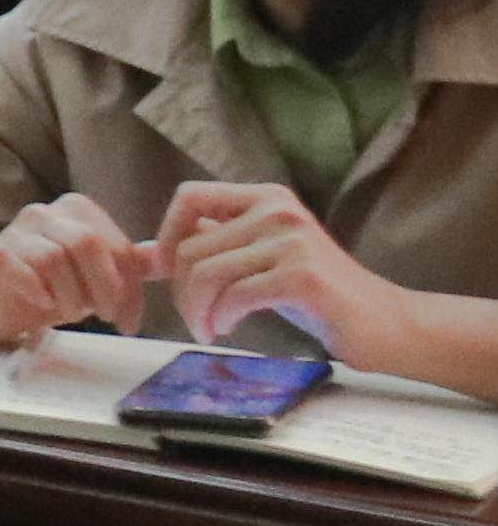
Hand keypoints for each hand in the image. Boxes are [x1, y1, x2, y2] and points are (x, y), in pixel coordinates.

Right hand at [0, 192, 151, 344]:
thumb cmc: (52, 287)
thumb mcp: (97, 276)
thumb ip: (131, 265)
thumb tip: (168, 259)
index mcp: (77, 210)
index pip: (116, 245)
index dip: (130, 287)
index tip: (129, 320)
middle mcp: (44, 212)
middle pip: (86, 243)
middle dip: (103, 288)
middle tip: (105, 317)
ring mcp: (14, 230)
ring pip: (54, 258)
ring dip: (71, 297)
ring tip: (72, 314)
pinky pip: (23, 269)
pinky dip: (40, 293)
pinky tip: (44, 304)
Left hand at [155, 180, 401, 365]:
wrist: (387, 324)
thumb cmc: (315, 295)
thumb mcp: (257, 260)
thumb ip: (208, 249)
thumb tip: (139, 255)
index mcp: (266, 198)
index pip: (189, 196)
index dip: (166, 235)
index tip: (168, 272)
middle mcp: (278, 210)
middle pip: (190, 246)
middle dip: (180, 291)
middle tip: (195, 319)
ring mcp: (292, 242)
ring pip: (206, 273)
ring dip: (197, 311)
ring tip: (209, 329)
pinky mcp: (303, 277)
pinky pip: (234, 296)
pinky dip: (221, 318)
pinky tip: (228, 328)